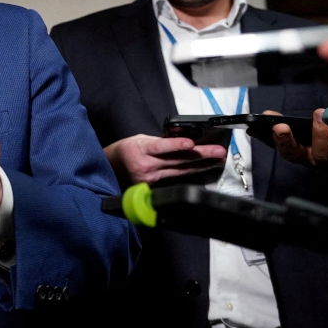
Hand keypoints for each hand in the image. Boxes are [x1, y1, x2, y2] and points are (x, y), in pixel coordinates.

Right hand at [104, 134, 226, 184]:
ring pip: (180, 171)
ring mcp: (150, 178)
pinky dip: (190, 172)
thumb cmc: (124, 151)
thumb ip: (159, 143)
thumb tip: (182, 143)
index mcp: (140, 149)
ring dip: (201, 165)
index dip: (176, 145)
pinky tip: (203, 169)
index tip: (190, 143)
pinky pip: (176, 178)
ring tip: (217, 159)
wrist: (109, 169)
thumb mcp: (139, 140)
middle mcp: (146, 165)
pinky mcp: (153, 187)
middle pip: (177, 160)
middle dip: (201, 155)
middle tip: (218, 151)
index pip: (161, 147)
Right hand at [268, 108, 327, 173]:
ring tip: (319, 115)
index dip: (268, 137)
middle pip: (295, 155)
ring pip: (322, 156)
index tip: (258, 127)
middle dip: (285, 141)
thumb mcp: (322, 124)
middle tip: (280, 127)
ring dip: (318, 135)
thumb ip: (300, 119)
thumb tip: (269, 113)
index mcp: (305, 149)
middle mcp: (317, 159)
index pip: (281, 144)